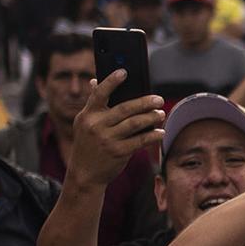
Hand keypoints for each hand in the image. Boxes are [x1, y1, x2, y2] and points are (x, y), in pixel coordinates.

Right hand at [69, 69, 165, 190]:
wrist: (84, 174)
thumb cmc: (87, 144)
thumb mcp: (84, 123)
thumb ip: (92, 103)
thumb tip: (94, 80)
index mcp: (88, 115)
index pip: (99, 93)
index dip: (111, 81)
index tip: (124, 71)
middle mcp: (96, 126)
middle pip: (125, 109)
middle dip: (144, 102)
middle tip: (159, 99)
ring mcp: (107, 140)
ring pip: (135, 124)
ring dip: (151, 117)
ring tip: (161, 113)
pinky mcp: (118, 153)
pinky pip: (140, 141)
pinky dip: (152, 136)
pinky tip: (160, 132)